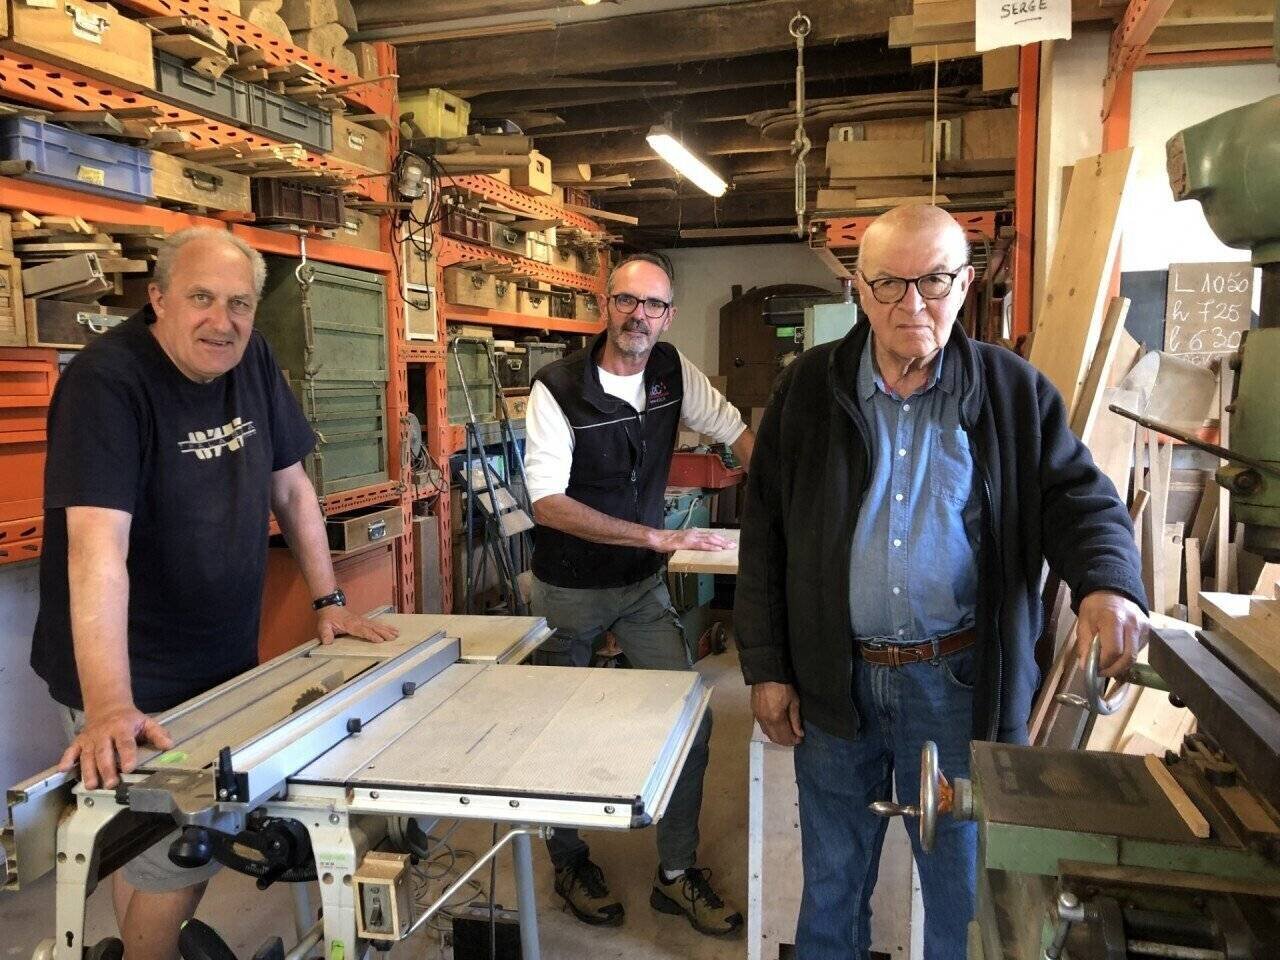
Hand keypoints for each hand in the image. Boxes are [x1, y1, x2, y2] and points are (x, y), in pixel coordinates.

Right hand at [58, 704, 172, 789]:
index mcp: (122, 728)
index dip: (127, 755)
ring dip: (88, 770)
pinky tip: (63, 770)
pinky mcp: (79, 742)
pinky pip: (70, 750)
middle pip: (104, 753)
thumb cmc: (129, 719)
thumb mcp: (146, 722)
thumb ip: (157, 734)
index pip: (125, 743)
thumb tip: (169, 746)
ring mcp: (90, 739)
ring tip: (91, 785)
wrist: (107, 706)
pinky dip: (66, 759)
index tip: (129, 767)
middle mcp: (104, 734)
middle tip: (111, 783)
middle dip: (107, 769)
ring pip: (88, 756)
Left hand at [316, 605, 400, 644]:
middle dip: (383, 633)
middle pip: (373, 627)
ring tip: (396, 634)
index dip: (371, 635)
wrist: (330, 608)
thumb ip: (325, 634)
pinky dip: (385, 626)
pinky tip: (391, 629)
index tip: (379, 640)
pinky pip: (376, 624)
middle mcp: (358, 622)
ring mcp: (362, 620)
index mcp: (350, 624)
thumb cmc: (328, 619)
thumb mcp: (323, 626)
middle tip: (393, 638)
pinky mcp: (364, 621)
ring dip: (387, 629)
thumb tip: (327, 642)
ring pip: (376, 625)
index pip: (362, 630)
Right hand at [650, 528, 735, 553]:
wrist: (657, 538)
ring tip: (730, 547)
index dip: (720, 538)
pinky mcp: (688, 543)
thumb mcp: (681, 542)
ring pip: (710, 539)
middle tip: (734, 545)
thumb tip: (696, 547)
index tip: (729, 541)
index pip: (710, 535)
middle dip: (724, 541)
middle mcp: (694, 533)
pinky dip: (711, 547)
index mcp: (693, 533)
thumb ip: (690, 543)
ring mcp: (691, 537)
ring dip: (721, 543)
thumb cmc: (667, 541)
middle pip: (713, 536)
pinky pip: (702, 545)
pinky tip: (718, 549)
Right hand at [751, 682, 803, 745]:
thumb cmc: (783, 686)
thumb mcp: (794, 701)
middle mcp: (766, 721)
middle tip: (794, 739)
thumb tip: (799, 734)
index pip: (785, 736)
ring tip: (786, 735)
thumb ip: (796, 719)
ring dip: (777, 737)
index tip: (800, 740)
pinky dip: (770, 731)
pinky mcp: (754, 713)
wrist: (767, 674)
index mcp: (776, 718)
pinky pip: (762, 727)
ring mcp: (758, 717)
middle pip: (775, 738)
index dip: (793, 740)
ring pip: (767, 734)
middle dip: (785, 741)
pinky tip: (776, 728)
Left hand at [1074, 590, 1146, 677]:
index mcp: (1114, 620)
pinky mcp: (1149, 630)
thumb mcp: (1083, 623)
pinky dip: (1127, 656)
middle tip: (1102, 672)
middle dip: (1114, 669)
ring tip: (1108, 663)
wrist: (1112, 590)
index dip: (1104, 664)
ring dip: (1121, 664)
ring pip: (1135, 656)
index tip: (1094, 668)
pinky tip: (1117, 654)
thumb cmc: (1095, 607)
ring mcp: (1144, 627)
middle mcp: (1133, 624)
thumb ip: (1085, 645)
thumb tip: (1085, 667)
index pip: (1113, 651)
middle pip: (1128, 658)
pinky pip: (1139, 649)